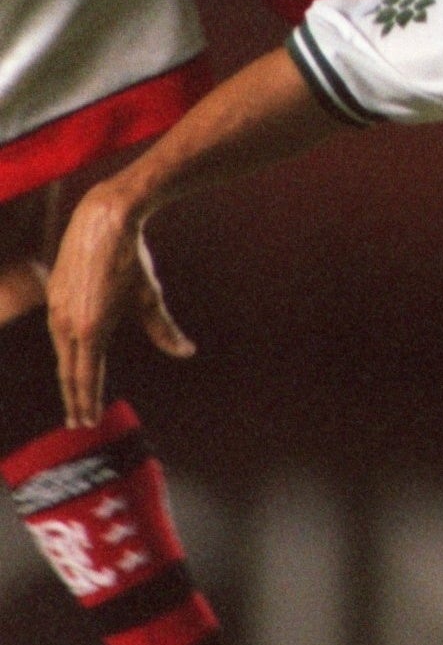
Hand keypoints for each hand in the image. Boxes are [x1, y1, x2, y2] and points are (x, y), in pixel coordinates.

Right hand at [46, 183, 194, 427]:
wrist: (102, 221)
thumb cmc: (130, 259)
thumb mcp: (150, 297)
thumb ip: (164, 330)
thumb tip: (186, 351)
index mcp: (91, 329)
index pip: (87, 376)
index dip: (88, 401)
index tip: (90, 421)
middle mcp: (67, 322)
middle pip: (69, 371)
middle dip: (75, 398)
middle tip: (80, 423)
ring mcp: (56, 308)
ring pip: (62, 353)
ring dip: (69, 377)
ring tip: (76, 397)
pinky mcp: (54, 296)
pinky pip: (58, 333)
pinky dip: (65, 352)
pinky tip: (72, 360)